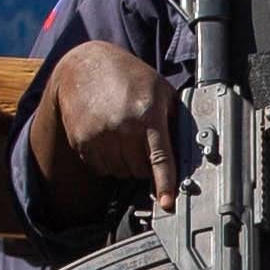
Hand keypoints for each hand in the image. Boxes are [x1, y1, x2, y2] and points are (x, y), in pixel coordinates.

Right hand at [27, 41, 182, 218]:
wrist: (83, 66)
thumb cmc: (127, 75)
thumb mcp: (159, 88)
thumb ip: (173, 117)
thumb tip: (188, 147)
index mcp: (147, 114)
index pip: (159, 157)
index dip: (164, 182)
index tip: (167, 202)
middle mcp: (123, 127)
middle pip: (139, 170)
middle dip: (144, 163)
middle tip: (140, 141)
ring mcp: (100, 136)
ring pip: (120, 172)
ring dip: (125, 163)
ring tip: (123, 135)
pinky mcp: (82, 142)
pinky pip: (101, 168)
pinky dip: (107, 160)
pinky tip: (107, 138)